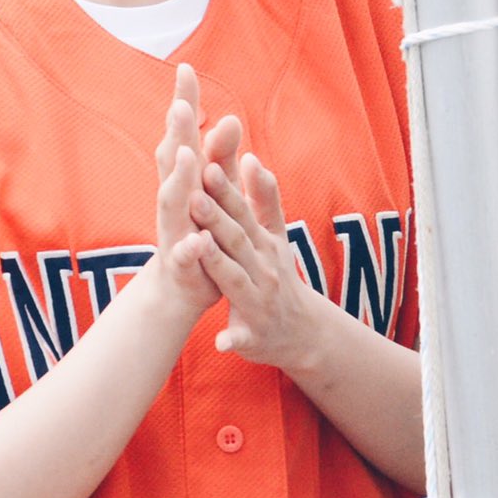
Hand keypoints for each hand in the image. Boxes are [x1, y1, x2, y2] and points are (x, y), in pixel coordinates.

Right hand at [152, 65, 222, 320]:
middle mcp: (173, 197)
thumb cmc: (199, 228)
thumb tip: (232, 116)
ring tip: (188, 156)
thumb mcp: (213, 190)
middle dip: (176, 133)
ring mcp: (173, 230)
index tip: (185, 67)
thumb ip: (223, 157)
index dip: (184, 102)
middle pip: (173, 159)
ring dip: (179, 180)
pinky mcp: (181, 264)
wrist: (178, 289)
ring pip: (173, 202)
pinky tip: (198, 241)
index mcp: (184, 178)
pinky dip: (190, 248)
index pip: (184, 133)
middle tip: (180, 104)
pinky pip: (185, 255)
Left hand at [190, 150, 313, 370]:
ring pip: (235, 280)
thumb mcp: (276, 234)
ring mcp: (259, 302)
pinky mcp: (253, 335)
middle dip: (215, 218)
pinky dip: (232, 338)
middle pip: (236, 240)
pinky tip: (221, 340)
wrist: (304, 330)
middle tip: (193, 195)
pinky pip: (241, 337)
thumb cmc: (278, 274)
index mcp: (263, 243)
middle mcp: (262, 269)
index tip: (207, 165)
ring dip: (218, 264)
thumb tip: (250, 156)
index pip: (241, 212)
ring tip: (199, 246)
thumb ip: (264, 196)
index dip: (224, 190)